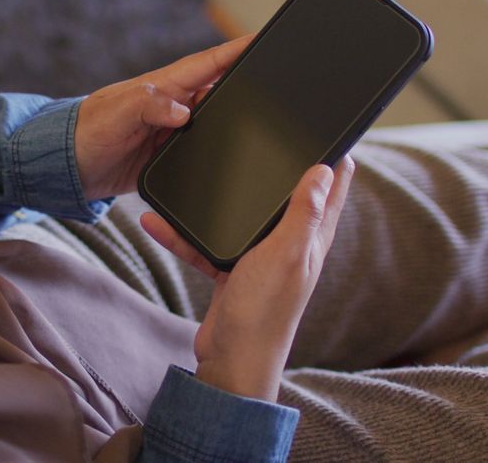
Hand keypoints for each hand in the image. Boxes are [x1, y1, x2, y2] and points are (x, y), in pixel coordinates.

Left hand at [73, 36, 252, 200]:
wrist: (68, 171)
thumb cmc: (86, 132)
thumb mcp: (117, 113)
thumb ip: (149, 106)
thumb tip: (184, 112)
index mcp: (164, 86)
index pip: (209, 63)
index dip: (236, 50)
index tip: (264, 37)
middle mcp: (174, 106)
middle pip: (220, 91)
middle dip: (247, 86)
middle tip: (280, 83)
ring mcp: (173, 133)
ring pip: (216, 123)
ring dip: (235, 122)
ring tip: (267, 122)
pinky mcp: (170, 159)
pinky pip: (202, 153)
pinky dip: (218, 153)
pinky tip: (235, 158)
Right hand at [141, 156, 354, 401]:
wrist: (231, 361)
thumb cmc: (263, 313)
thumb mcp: (284, 255)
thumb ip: (302, 213)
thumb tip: (324, 170)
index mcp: (310, 238)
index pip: (332, 189)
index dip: (331, 157)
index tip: (321, 126)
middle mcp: (288, 244)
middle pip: (283, 195)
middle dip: (270, 166)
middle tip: (253, 133)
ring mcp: (258, 257)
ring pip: (236, 216)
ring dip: (214, 200)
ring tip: (192, 170)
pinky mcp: (230, 271)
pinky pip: (204, 243)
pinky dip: (182, 235)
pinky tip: (156, 222)